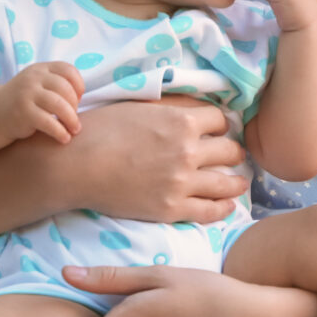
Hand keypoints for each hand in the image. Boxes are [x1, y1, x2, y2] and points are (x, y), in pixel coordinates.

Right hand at [0, 62, 85, 143]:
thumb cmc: (26, 100)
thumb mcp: (39, 84)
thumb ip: (58, 83)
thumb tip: (82, 96)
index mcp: (41, 69)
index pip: (68, 70)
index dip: (78, 85)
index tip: (78, 99)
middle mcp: (33, 78)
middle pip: (66, 89)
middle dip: (75, 106)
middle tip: (75, 119)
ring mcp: (27, 94)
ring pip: (59, 105)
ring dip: (72, 119)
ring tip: (75, 130)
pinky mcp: (23, 113)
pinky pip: (48, 122)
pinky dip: (60, 132)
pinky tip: (64, 138)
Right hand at [50, 95, 248, 223]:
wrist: (76, 165)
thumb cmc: (102, 129)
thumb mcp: (141, 105)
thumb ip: (173, 106)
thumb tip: (199, 105)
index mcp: (182, 121)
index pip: (220, 120)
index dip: (220, 124)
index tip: (219, 129)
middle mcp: (188, 152)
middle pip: (230, 151)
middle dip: (232, 151)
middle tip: (232, 155)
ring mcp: (182, 182)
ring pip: (227, 183)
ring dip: (236, 181)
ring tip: (239, 182)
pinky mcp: (171, 208)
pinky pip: (209, 211)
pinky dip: (223, 208)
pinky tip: (228, 205)